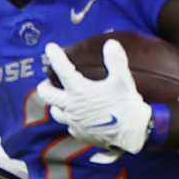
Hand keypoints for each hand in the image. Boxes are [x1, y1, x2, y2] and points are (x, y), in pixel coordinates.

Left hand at [37, 40, 152, 154]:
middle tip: (50, 80)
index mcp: (79, 91)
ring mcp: (75, 123)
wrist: (132, 135)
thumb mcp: (122, 79)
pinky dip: (71, 119)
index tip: (50, 48)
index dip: (55, 56)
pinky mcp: (81, 135)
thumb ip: (115, 60)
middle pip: (46, 94)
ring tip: (63, 99)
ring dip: (56, 104)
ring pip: (55, 112)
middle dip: (45, 85)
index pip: (61, 69)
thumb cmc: (126, 106)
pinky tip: (79, 117)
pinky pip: (70, 126)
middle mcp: (72, 108)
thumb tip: (111, 44)